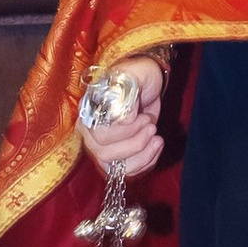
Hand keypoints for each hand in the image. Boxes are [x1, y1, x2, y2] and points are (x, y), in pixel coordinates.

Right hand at [79, 54, 164, 176]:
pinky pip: (127, 171)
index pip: (99, 134)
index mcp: (90, 110)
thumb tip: (124, 118)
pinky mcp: (118, 155)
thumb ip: (127, 91)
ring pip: (114, 167)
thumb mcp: (136, 75)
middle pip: (104, 154)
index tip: (145, 117)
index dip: (125, 131)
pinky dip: (146, 162)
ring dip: (141, 156)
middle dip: (134, 143)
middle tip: (152, 125)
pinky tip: (157, 145)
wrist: (148, 83)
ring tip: (158, 139)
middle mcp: (91, 131)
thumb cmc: (140, 75)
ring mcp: (103, 146)